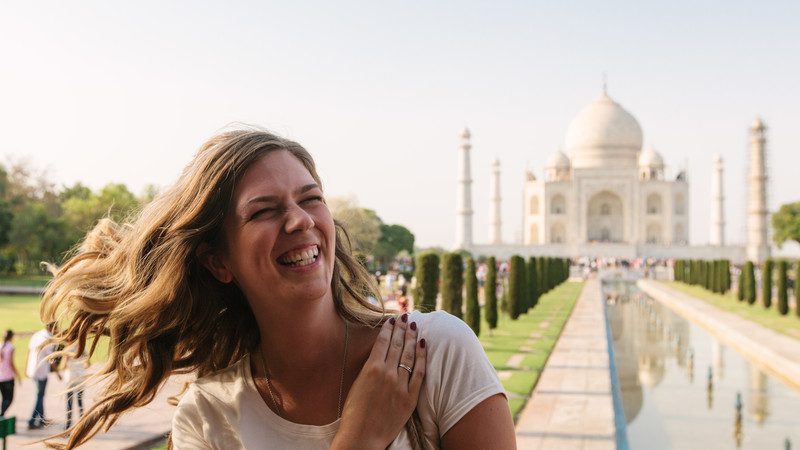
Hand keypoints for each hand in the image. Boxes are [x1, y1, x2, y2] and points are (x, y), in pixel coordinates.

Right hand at [331, 314, 427, 449]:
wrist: (362, 437)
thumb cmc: (354, 413)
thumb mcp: (356, 384)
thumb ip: (369, 369)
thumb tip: (378, 354)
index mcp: (371, 369)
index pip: (383, 342)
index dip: (389, 328)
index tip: (392, 319)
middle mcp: (387, 373)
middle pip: (397, 345)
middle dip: (402, 329)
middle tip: (406, 318)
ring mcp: (400, 385)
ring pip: (409, 355)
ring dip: (412, 338)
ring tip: (415, 326)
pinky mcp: (410, 398)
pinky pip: (419, 373)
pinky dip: (422, 358)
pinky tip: (423, 345)